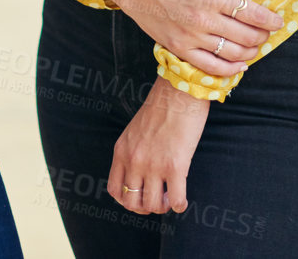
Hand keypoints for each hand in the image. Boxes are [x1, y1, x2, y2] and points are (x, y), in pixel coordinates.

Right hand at [103, 0, 282, 76]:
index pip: (252, 13)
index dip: (270, 20)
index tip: (278, 21)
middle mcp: (204, 19)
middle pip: (246, 35)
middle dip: (262, 36)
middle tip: (267, 33)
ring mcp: (192, 37)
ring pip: (233, 53)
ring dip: (250, 52)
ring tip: (255, 48)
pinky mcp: (180, 49)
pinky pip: (212, 67)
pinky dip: (230, 69)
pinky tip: (240, 66)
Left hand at [109, 77, 208, 214]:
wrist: (180, 90)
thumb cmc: (162, 107)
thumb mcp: (135, 130)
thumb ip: (133, 151)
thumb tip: (141, 173)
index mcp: (121, 151)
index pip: (115, 191)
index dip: (128, 200)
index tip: (141, 196)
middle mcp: (134, 161)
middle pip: (132, 203)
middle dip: (145, 207)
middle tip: (157, 199)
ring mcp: (153, 165)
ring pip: (152, 205)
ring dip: (162, 207)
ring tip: (170, 198)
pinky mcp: (175, 166)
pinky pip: (176, 200)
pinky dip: (179, 205)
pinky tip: (182, 200)